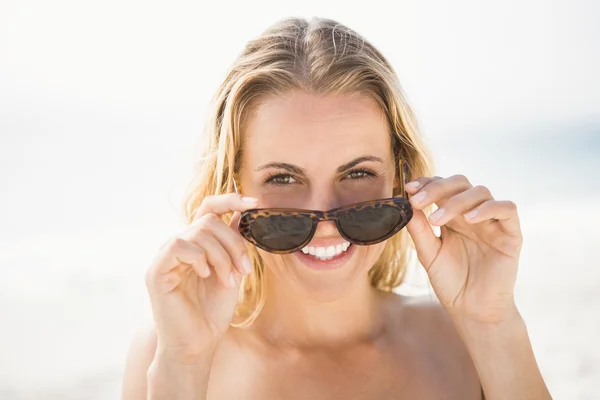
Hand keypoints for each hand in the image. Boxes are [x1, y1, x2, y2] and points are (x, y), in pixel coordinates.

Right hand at [145, 194, 256, 361]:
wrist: (197, 345)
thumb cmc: (211, 312)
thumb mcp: (230, 272)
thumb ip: (233, 245)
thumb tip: (241, 214)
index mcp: (196, 244)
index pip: (208, 209)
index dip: (230, 199)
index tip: (255, 203)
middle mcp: (178, 246)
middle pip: (208, 221)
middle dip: (233, 244)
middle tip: (244, 270)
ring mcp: (165, 257)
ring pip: (198, 232)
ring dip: (222, 256)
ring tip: (228, 280)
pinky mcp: (156, 270)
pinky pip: (178, 245)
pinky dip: (199, 258)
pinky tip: (206, 276)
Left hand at [404, 175, 522, 323]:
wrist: (472, 311)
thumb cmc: (451, 282)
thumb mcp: (429, 254)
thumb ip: (419, 230)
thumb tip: (405, 204)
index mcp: (452, 216)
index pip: (442, 187)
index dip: (427, 183)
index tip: (408, 188)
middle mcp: (473, 214)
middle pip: (460, 183)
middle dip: (437, 188)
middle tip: (418, 200)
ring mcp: (493, 222)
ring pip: (481, 192)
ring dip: (456, 201)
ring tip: (437, 220)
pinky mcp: (511, 234)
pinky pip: (508, 209)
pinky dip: (489, 208)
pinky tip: (470, 219)